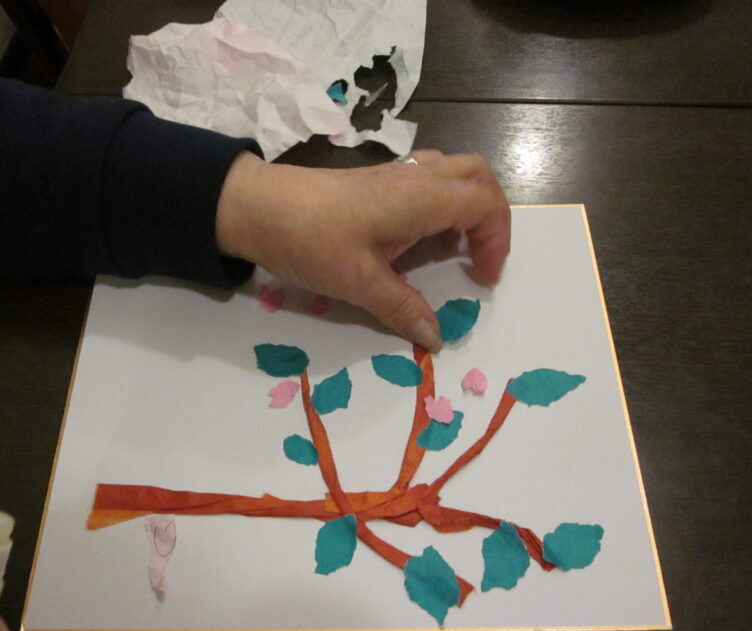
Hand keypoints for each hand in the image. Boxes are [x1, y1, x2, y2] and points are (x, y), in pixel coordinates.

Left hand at [216, 149, 510, 351]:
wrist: (255, 207)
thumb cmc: (310, 240)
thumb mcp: (359, 283)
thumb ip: (403, 308)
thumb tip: (436, 337)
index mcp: (421, 197)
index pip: (485, 203)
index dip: (496, 240)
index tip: (483, 277)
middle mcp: (415, 177)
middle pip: (478, 175)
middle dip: (491, 215)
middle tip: (480, 257)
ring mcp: (394, 175)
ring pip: (452, 172)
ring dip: (465, 206)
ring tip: (452, 250)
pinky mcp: (374, 181)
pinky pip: (426, 180)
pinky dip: (440, 204)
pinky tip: (417, 239)